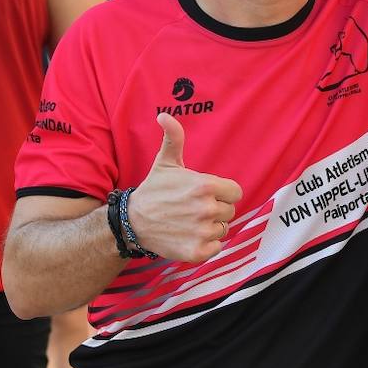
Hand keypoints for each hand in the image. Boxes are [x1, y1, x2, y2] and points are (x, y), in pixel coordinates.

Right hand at [128, 113, 243, 262]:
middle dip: (216, 209)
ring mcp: (202, 231)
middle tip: (193, 209)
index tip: (205, 194)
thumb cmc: (154, 190)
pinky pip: (217, 247)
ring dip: (211, 227)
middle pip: (230, 211)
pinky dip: (207, 245)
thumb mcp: (166, 162)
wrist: (132, 222)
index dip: (223, 193)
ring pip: (223, 229)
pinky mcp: (197, 251)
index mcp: (206, 186)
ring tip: (189, 222)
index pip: (235, 192)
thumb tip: (165, 115)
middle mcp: (207, 209)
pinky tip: (189, 236)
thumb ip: (174, 138)